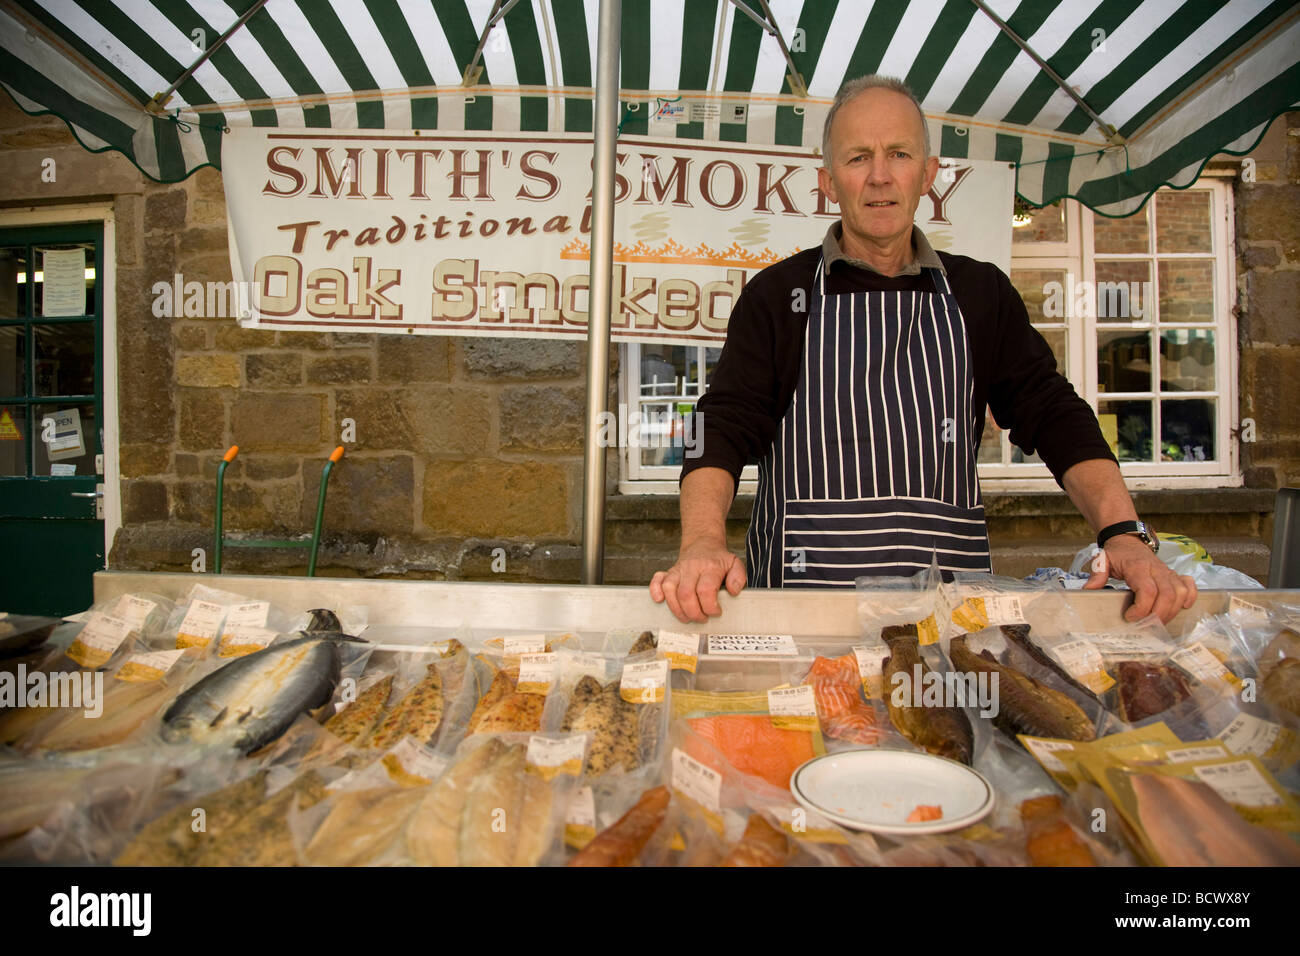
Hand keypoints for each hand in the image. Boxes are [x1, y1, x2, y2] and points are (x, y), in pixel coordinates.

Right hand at [649, 538, 746, 622]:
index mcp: (710, 567)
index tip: (715, 612)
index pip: (705, 590)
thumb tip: (733, 591)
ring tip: (687, 616)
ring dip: (677, 609)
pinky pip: (657, 580)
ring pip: (670, 590)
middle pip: (686, 594)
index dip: (710, 607)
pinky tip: (660, 600)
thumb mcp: (735, 564)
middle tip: (702, 618)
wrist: (703, 543)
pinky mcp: (669, 572)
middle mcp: (691, 568)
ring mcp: (678, 570)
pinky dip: (655, 591)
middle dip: (693, 612)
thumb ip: (738, 578)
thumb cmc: (718, 559)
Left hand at [1083, 536, 1197, 623]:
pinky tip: (1180, 607)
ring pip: (1180, 593)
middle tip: (1144, 625)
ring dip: (1172, 611)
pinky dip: (1189, 598)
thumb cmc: (1117, 553)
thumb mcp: (1102, 561)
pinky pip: (1190, 586)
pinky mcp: (1175, 575)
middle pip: (1167, 595)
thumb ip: (1097, 575)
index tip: (1130, 617)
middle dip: (1158, 615)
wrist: (1128, 539)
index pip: (1148, 590)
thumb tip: (1088, 590)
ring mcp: (1168, 572)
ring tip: (1157, 621)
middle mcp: (1157, 569)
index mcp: (1138, 567)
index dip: (1142, 608)